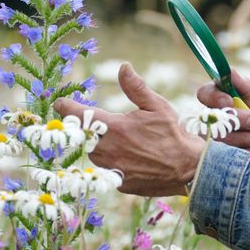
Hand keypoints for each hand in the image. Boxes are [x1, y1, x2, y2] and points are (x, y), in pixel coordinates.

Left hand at [54, 62, 204, 196]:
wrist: (189, 168)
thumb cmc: (174, 134)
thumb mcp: (157, 105)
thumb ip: (135, 87)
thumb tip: (123, 66)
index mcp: (115, 128)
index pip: (80, 116)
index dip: (67, 107)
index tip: (59, 102)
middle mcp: (109, 151)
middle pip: (84, 137)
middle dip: (85, 128)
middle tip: (88, 120)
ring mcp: (113, 169)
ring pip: (94, 155)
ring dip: (97, 145)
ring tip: (113, 138)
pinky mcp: (119, 183)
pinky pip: (106, 170)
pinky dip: (111, 162)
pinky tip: (126, 156)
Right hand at [196, 68, 249, 159]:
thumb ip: (244, 86)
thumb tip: (229, 70)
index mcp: (218, 98)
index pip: (204, 93)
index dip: (214, 97)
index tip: (229, 101)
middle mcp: (210, 117)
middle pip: (212, 117)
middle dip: (238, 119)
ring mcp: (212, 137)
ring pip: (221, 136)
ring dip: (246, 136)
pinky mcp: (217, 156)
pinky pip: (227, 153)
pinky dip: (246, 149)